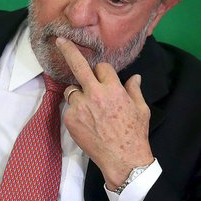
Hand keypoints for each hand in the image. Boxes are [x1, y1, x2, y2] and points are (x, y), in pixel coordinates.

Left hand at [55, 37, 153, 189]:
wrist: (122, 159)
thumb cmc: (134, 134)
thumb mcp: (141, 110)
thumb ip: (134, 90)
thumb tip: (135, 77)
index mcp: (113, 89)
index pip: (102, 67)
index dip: (103, 72)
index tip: (104, 77)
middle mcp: (94, 94)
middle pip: (78, 66)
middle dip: (69, 51)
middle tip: (60, 41)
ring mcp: (80, 106)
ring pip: (72, 90)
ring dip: (79, 95)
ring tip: (90, 111)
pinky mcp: (70, 118)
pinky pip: (70, 108)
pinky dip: (75, 111)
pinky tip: (87, 123)